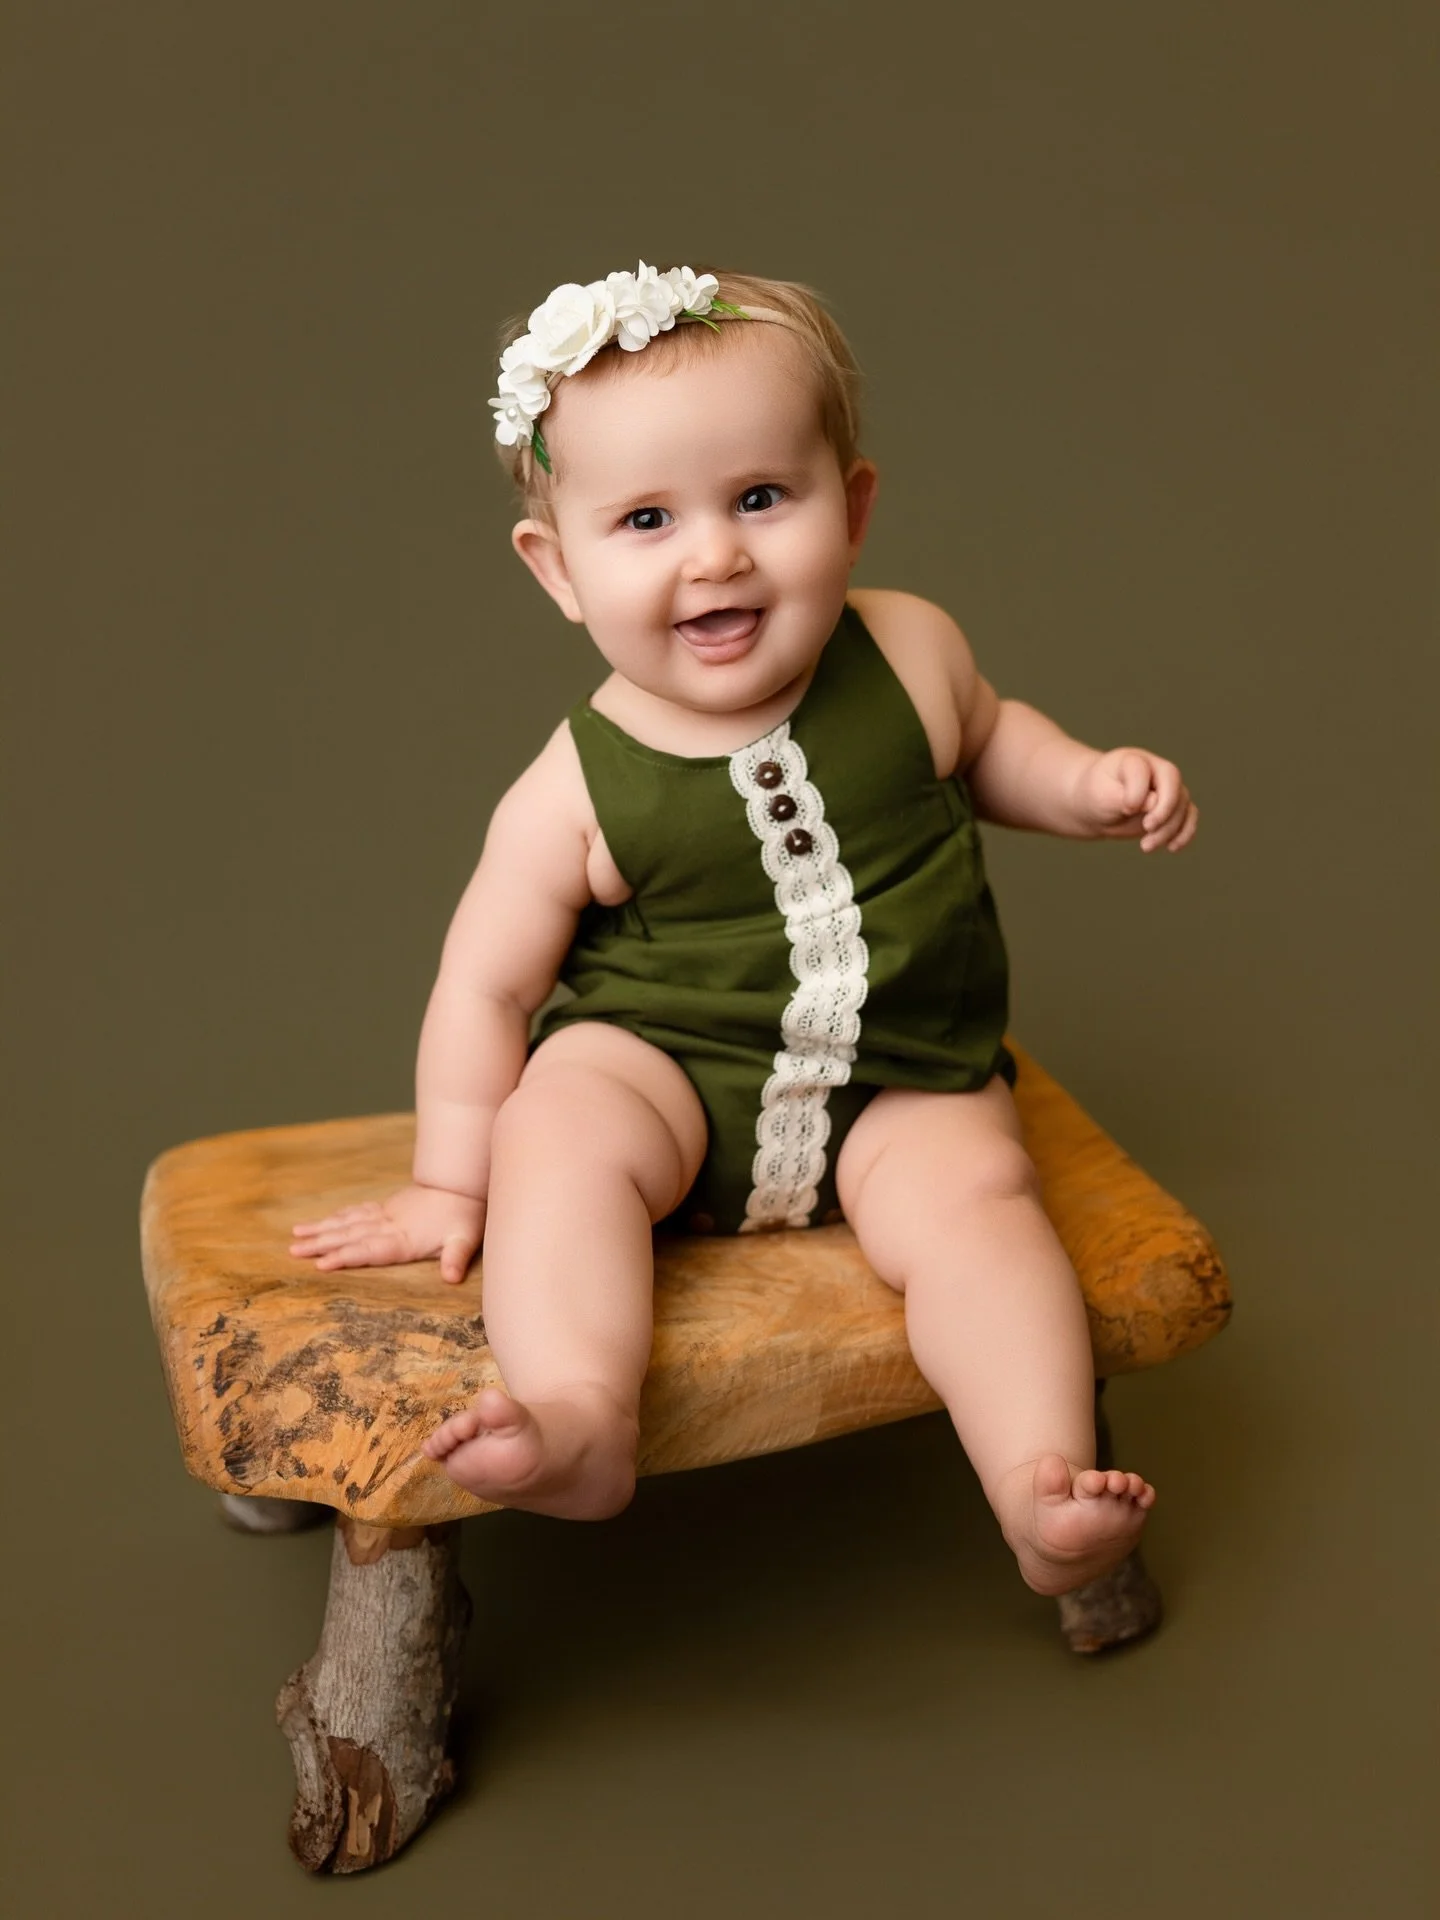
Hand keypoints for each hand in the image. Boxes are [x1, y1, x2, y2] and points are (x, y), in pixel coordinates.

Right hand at [289, 1182, 485, 1283]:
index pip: (369, 1250)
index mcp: (404, 1238)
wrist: (463, 1181)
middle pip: (349, 1236)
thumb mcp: (466, 1237)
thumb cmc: (465, 1215)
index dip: (345, 1257)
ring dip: (322, 1229)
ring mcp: (386, 1215)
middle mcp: (389, 1226)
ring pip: (348, 1222)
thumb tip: (451, 1278)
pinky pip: (356, 1212)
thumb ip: (456, 1257)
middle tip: (293, 1250)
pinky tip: (324, 1221)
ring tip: (295, 1234)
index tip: (320, 1263)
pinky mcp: (387, 1207)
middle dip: (320, 1244)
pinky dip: (338, 1217)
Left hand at [1074, 748, 1197, 852]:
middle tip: (1147, 828)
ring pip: (1182, 806)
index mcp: (1134, 760)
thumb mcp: (1102, 796)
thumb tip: (1155, 802)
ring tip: (1145, 847)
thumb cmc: (1096, 796)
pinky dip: (1184, 833)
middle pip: (1173, 787)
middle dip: (1164, 811)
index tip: (1126, 809)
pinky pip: (1188, 817)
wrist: (1095, 807)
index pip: (1145, 771)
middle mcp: (1156, 770)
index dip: (1139, 793)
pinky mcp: (1172, 808)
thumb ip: (1126, 796)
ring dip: (1169, 829)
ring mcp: (1167, 788)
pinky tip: (1172, 848)